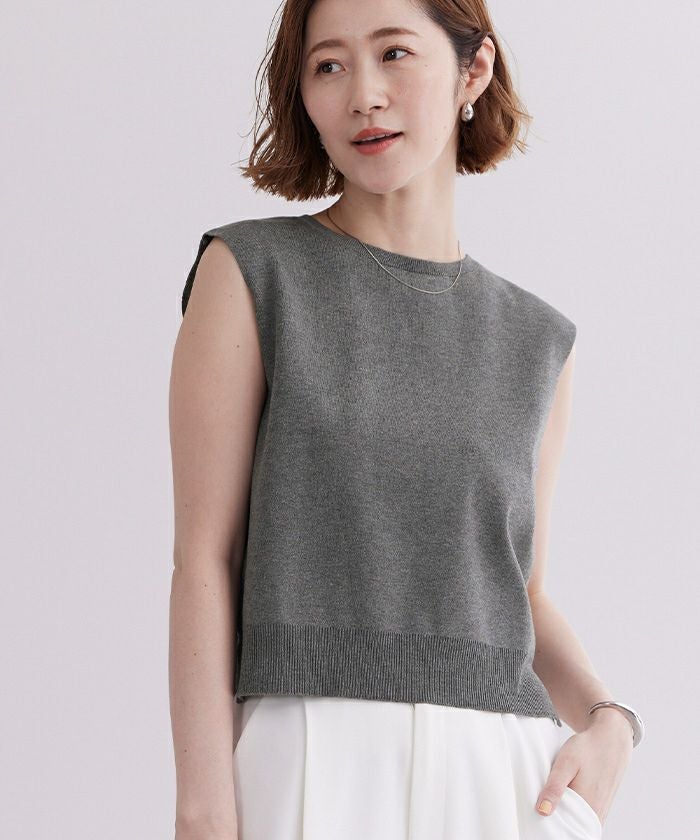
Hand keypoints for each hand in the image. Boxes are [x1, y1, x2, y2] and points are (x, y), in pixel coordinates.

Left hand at [535, 709, 633, 825]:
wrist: (610, 741)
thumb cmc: (586, 749)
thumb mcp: (566, 763)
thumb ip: (554, 787)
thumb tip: (542, 811)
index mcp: (587, 806)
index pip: (566, 830)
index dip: (550, 829)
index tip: (536, 822)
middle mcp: (596, 814)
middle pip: (572, 829)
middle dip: (556, 825)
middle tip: (540, 813)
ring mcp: (600, 812)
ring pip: (579, 824)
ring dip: (564, 819)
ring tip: (548, 808)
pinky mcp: (601, 807)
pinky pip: (585, 819)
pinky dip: (573, 815)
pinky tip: (561, 805)